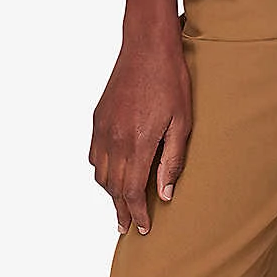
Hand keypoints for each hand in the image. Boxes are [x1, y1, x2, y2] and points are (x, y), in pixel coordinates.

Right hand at [90, 28, 191, 234]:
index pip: (132, 191)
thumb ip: (171, 161)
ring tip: (121, 206)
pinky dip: (102, 172)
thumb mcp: (182, 124)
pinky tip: (112, 177)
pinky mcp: (98, 118)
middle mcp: (114, 139)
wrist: (146, 46)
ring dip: (110, 193)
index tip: (142, 229)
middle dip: (121, 210)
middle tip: (128, 227)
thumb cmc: (171, 82)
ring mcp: (102, 128)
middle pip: (113, 188)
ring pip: (101, 174)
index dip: (137, 214)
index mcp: (137, 143)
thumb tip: (164, 194)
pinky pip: (94, 155)